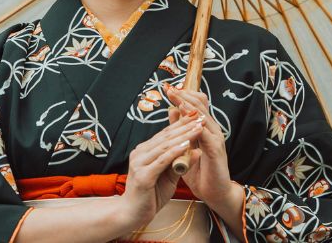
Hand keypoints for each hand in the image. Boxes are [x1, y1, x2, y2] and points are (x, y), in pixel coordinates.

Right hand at [116, 110, 204, 230]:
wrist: (132, 215)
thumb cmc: (150, 195)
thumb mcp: (168, 176)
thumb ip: (180, 163)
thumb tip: (196, 150)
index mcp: (144, 151)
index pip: (166, 134)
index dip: (182, 124)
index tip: (196, 116)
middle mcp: (140, 153)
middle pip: (166, 136)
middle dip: (185, 125)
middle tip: (200, 116)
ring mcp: (140, 163)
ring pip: (165, 145)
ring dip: (184, 135)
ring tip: (198, 127)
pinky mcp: (143, 175)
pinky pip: (162, 160)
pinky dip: (175, 152)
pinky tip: (186, 145)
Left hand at [163, 83, 239, 212]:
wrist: (215, 192)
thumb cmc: (200, 170)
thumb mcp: (186, 146)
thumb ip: (180, 129)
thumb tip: (172, 109)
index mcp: (204, 127)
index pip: (196, 103)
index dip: (183, 94)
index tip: (169, 88)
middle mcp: (212, 129)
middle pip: (200, 104)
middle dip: (184, 95)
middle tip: (170, 89)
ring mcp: (216, 139)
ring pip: (203, 117)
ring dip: (189, 107)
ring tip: (177, 99)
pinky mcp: (216, 151)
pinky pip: (206, 136)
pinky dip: (196, 128)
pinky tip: (188, 122)